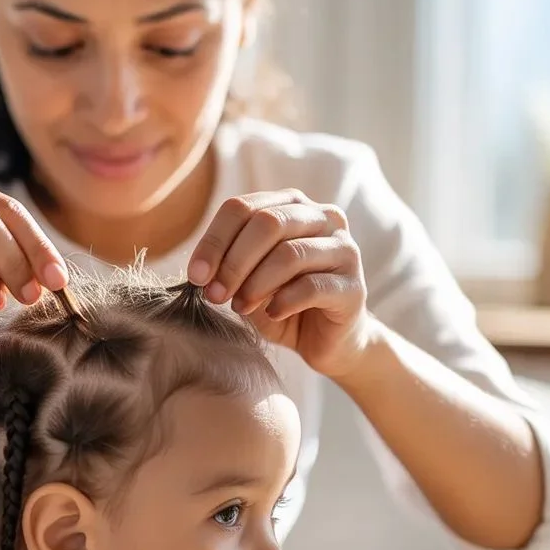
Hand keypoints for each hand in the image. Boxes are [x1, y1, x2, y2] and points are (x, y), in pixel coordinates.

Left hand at [187, 190, 376, 379]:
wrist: (327, 342)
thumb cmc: (283, 304)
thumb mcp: (248, 280)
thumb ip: (229, 265)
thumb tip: (199, 270)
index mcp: (292, 207)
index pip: (244, 207)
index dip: (214, 240)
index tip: (195, 276)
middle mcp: (323, 219)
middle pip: (267, 224)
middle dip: (233, 262)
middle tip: (214, 295)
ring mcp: (344, 250)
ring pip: (289, 254)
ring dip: (255, 284)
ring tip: (240, 307)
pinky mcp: (354, 287)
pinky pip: (312, 287)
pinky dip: (284, 302)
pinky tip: (273, 315)